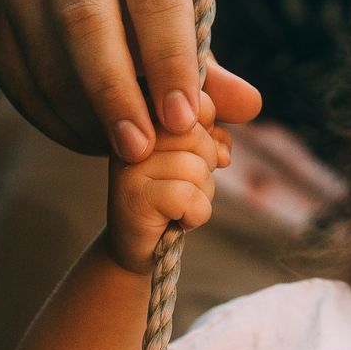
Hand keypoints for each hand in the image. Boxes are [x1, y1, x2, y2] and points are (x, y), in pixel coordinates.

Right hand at [0, 0, 263, 158]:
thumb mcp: (184, 8)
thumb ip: (210, 64)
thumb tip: (250, 107)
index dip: (170, 63)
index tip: (182, 119)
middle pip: (86, 23)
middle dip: (116, 95)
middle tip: (140, 151)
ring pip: (48, 59)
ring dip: (86, 117)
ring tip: (121, 151)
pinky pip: (20, 81)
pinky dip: (56, 120)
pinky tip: (88, 139)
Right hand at [104, 91, 232, 273]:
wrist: (145, 244)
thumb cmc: (174, 195)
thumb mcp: (198, 156)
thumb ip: (213, 136)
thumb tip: (222, 150)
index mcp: (148, 112)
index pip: (200, 105)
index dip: (210, 139)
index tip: (195, 159)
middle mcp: (131, 130)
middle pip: (198, 136)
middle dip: (205, 169)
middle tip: (182, 188)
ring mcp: (129, 163)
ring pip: (196, 169)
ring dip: (201, 196)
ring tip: (177, 205)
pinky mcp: (133, 197)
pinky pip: (188, 196)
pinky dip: (194, 214)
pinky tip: (176, 220)